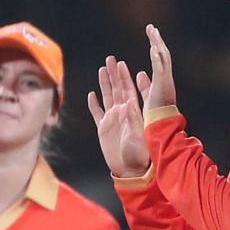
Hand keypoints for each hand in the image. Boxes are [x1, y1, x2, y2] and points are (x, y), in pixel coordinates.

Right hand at [87, 56, 151, 177]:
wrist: (129, 170)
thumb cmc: (138, 155)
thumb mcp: (136, 136)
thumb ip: (132, 119)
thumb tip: (129, 102)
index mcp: (131, 113)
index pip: (128, 90)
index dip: (124, 76)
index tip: (122, 63)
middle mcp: (121, 114)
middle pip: (116, 89)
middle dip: (113, 74)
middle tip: (110, 59)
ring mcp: (111, 121)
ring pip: (106, 98)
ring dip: (104, 84)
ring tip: (102, 70)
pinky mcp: (103, 130)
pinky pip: (97, 114)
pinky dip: (94, 104)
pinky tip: (91, 95)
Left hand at [141, 24, 176, 110]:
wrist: (162, 129)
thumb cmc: (156, 117)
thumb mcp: (148, 97)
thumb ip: (145, 86)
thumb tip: (139, 74)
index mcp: (162, 81)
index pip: (159, 60)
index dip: (155, 48)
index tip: (151, 36)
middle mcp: (165, 79)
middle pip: (162, 55)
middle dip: (157, 41)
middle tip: (151, 27)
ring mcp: (165, 82)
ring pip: (163, 59)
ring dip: (157, 44)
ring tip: (152, 31)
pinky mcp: (162, 87)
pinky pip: (160, 70)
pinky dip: (157, 59)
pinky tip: (153, 48)